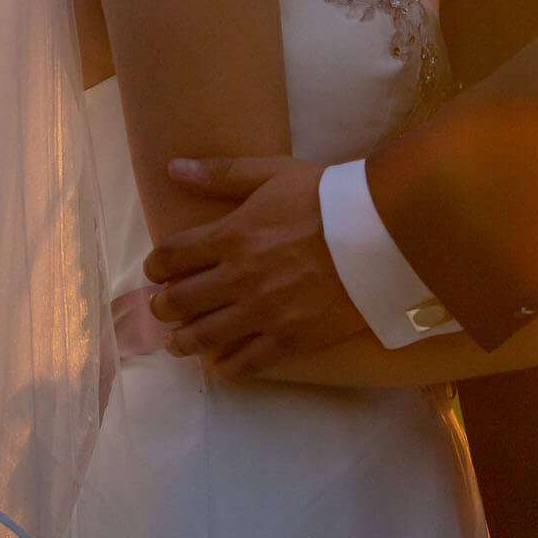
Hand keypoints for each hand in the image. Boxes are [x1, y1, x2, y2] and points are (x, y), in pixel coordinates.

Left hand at [145, 155, 366, 379]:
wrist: (382, 232)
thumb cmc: (327, 197)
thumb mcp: (274, 173)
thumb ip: (222, 173)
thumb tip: (173, 168)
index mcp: (232, 235)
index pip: (170, 257)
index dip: (155, 266)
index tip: (157, 270)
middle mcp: (239, 278)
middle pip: (179, 301)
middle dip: (163, 305)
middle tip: (164, 307)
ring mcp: (263, 313)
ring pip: (203, 337)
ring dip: (182, 340)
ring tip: (179, 341)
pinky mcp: (290, 339)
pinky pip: (245, 364)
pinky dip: (225, 368)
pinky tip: (219, 366)